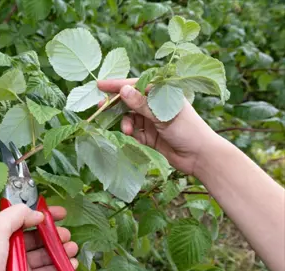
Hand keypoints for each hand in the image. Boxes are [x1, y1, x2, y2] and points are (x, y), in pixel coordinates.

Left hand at [0, 204, 77, 270]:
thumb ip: (16, 214)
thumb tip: (38, 214)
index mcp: (5, 231)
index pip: (28, 218)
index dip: (45, 214)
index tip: (61, 213)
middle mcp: (13, 247)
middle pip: (39, 237)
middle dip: (56, 234)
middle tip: (67, 234)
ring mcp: (21, 265)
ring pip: (45, 255)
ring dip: (61, 251)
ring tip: (72, 249)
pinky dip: (59, 268)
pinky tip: (70, 265)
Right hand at [98, 79, 218, 174]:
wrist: (200, 156)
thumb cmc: (187, 130)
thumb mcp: (162, 115)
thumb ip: (141, 104)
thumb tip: (123, 90)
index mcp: (162, 93)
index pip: (136, 85)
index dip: (118, 85)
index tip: (100, 85)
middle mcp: (155, 105)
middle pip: (130, 101)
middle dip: (116, 105)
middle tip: (101, 108)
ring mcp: (152, 120)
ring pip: (130, 117)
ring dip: (126, 123)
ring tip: (128, 131)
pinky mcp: (150, 136)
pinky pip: (134, 131)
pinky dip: (132, 133)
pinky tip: (134, 137)